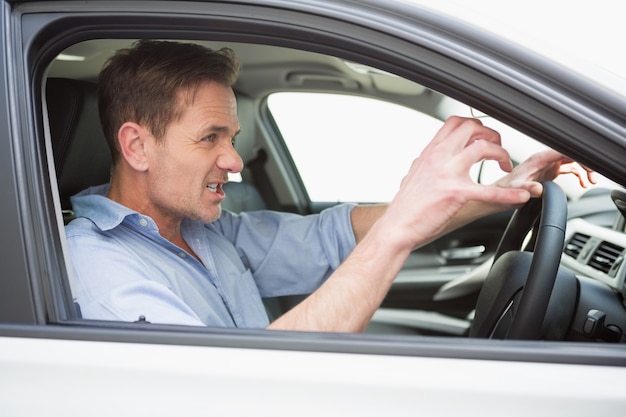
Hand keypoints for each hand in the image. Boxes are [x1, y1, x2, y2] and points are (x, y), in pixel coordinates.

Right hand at [382, 116, 533, 249]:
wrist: (397, 226)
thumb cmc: (405, 206)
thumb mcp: (414, 173)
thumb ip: (429, 161)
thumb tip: (433, 157)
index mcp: (430, 152)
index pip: (455, 123)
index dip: (475, 126)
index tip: (483, 137)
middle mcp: (439, 157)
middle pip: (472, 128)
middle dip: (492, 135)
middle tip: (498, 151)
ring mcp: (447, 174)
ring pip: (483, 148)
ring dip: (502, 154)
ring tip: (505, 167)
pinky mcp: (456, 194)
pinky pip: (489, 190)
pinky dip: (509, 194)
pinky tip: (521, 197)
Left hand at [494, 148, 596, 198]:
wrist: (498, 195)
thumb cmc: (504, 191)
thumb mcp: (516, 192)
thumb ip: (529, 189)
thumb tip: (540, 189)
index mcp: (538, 159)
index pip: (564, 150)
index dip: (579, 156)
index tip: (590, 167)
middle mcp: (544, 159)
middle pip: (571, 154)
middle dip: (585, 164)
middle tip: (593, 178)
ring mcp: (547, 164)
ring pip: (572, 161)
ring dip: (584, 170)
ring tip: (589, 182)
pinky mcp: (548, 171)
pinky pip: (569, 168)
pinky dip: (578, 174)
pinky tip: (582, 184)